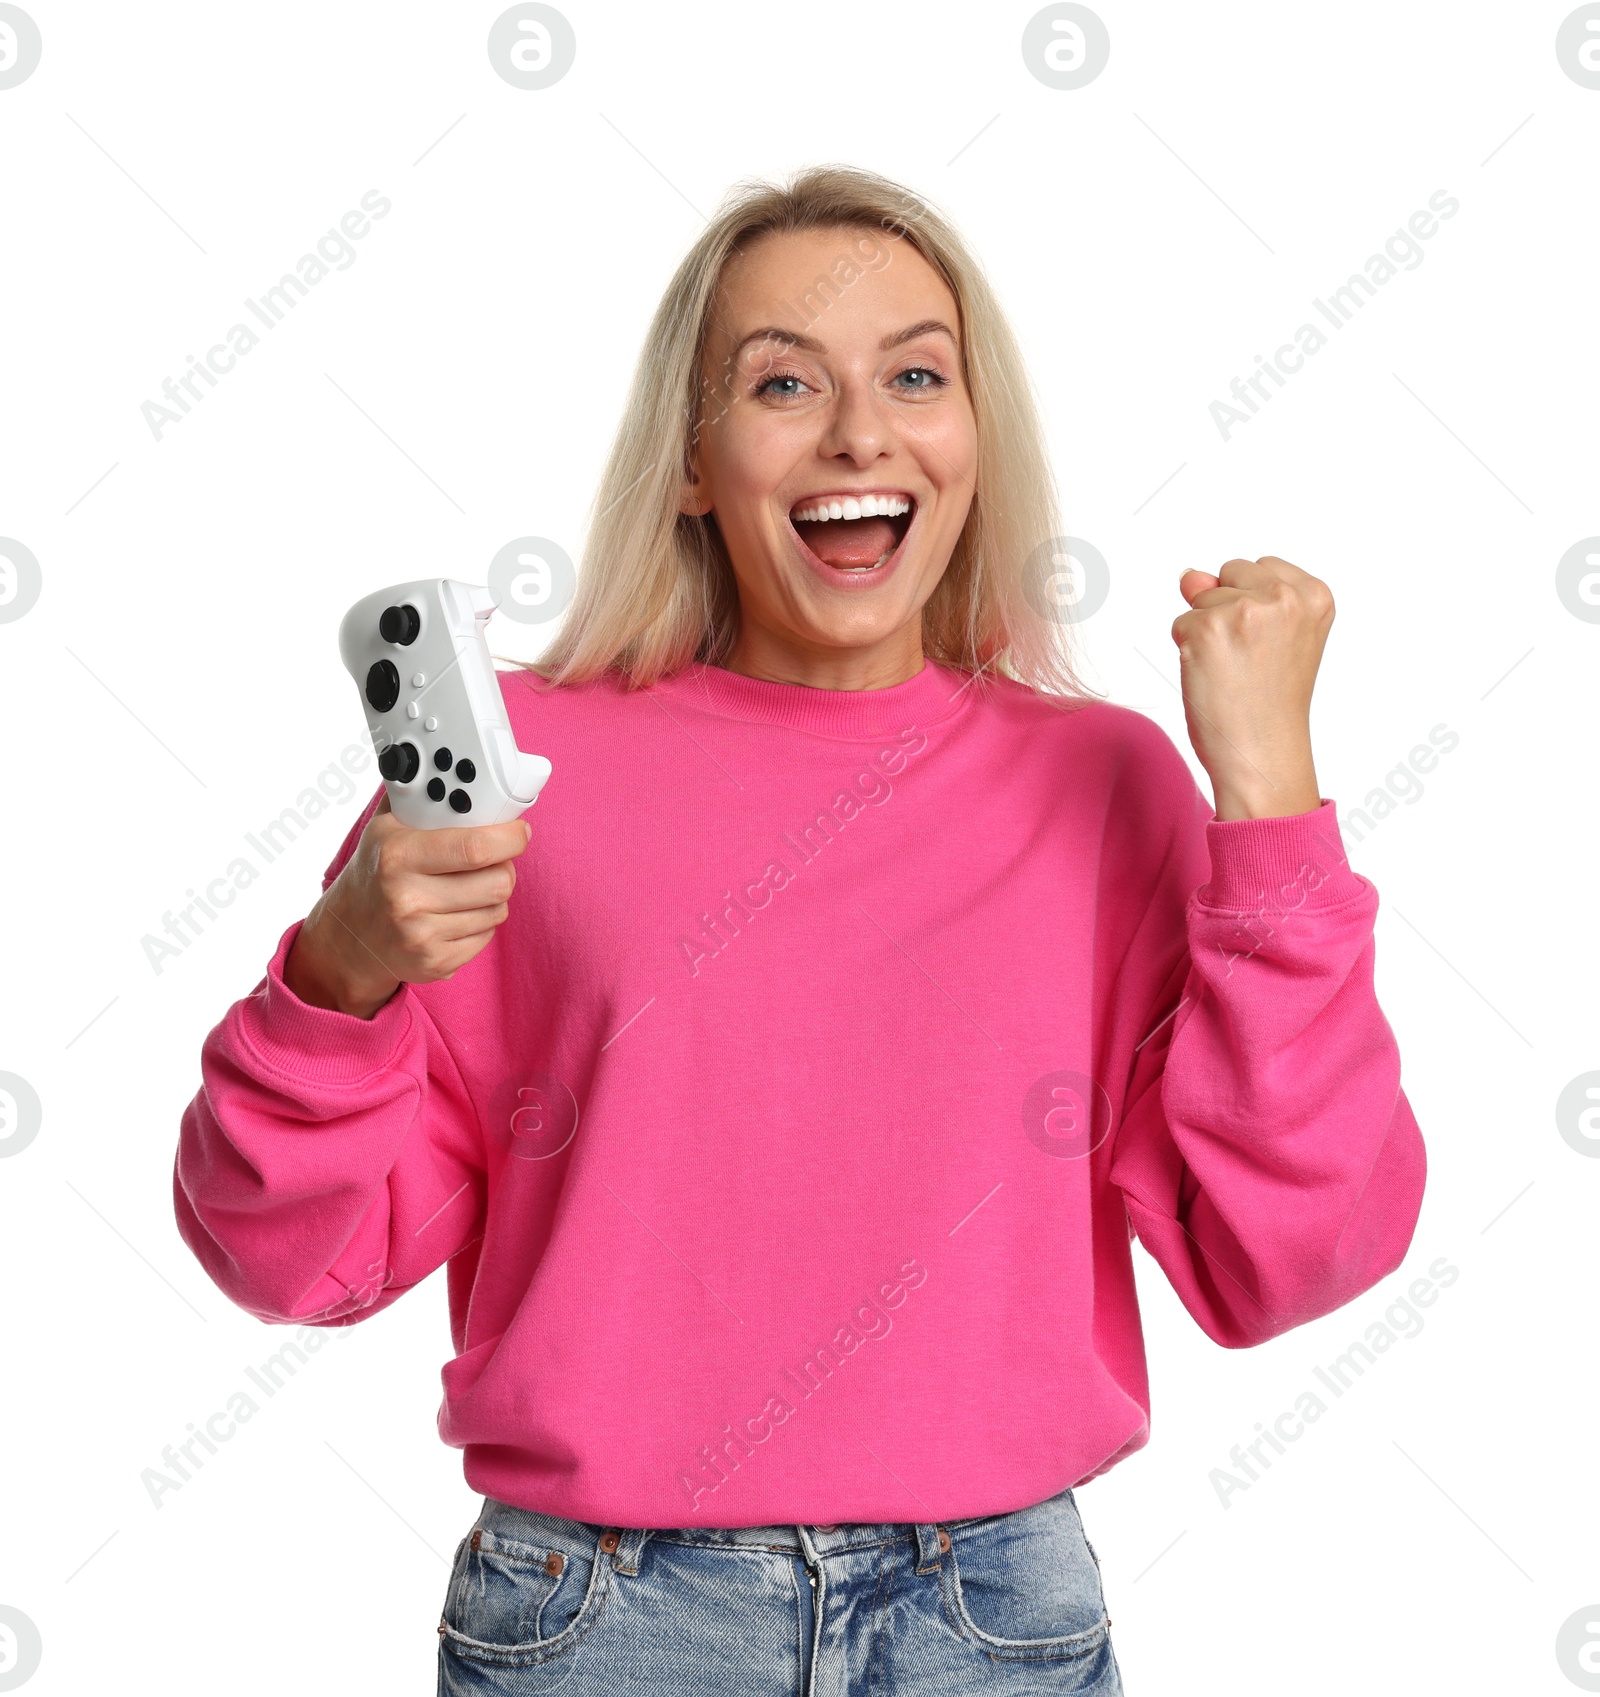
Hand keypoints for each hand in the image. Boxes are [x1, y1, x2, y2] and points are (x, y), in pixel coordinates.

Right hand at [283, 795, 531, 1018]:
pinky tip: (457, 912)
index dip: (510, 838)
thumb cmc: (376, 870)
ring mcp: (421, 936)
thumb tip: (461, 766)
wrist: (347, 936)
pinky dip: (481, 922)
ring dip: (492, 895)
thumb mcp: (386, 826)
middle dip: (504, 867)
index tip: (520, 831)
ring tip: (467, 886)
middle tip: (493, 859)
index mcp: (398, 855)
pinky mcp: (434, 964)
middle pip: (498, 882)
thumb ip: (421, 795)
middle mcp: (407, 898)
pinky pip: (487, 936)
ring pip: (498, 910)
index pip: (476, 847)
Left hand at [1170, 555, 1332, 821]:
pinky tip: (1214, 677)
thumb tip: (1189, 576)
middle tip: (1247, 660)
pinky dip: (1187, 651)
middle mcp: (1285, 597)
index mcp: (1315, 595)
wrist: (1263, 754)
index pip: (1261, 567)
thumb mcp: (1273, 638)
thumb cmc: (1270, 704)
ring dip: (1205, 632)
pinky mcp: (1207, 629)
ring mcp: (1245, 610)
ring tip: (1232, 671)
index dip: (1252, 604)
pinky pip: (1181, 624)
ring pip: (1201, 598)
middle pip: (1229, 572)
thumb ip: (1237, 595)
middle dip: (1226, 609)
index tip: (1267, 645)